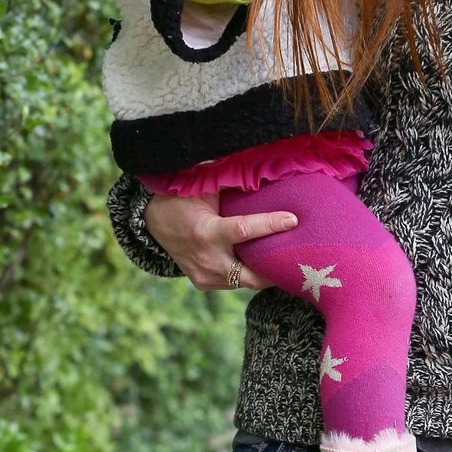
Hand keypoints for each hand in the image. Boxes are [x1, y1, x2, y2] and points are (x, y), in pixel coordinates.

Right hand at [143, 192, 295, 291]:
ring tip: (284, 261)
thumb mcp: (200, 188)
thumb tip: (258, 168)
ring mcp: (204, 275)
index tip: (293, 220)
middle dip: (275, 271)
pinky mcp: (203, 283)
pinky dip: (247, 274)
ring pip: (244, 282)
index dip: (270, 225)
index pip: (244, 230)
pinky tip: (262, 265)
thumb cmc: (181, 200)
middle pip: (251, 276)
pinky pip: (233, 283)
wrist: (152, 222)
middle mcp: (207, 259)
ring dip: (263, 273)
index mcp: (206, 232)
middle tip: (299, 261)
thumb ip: (227, 184)